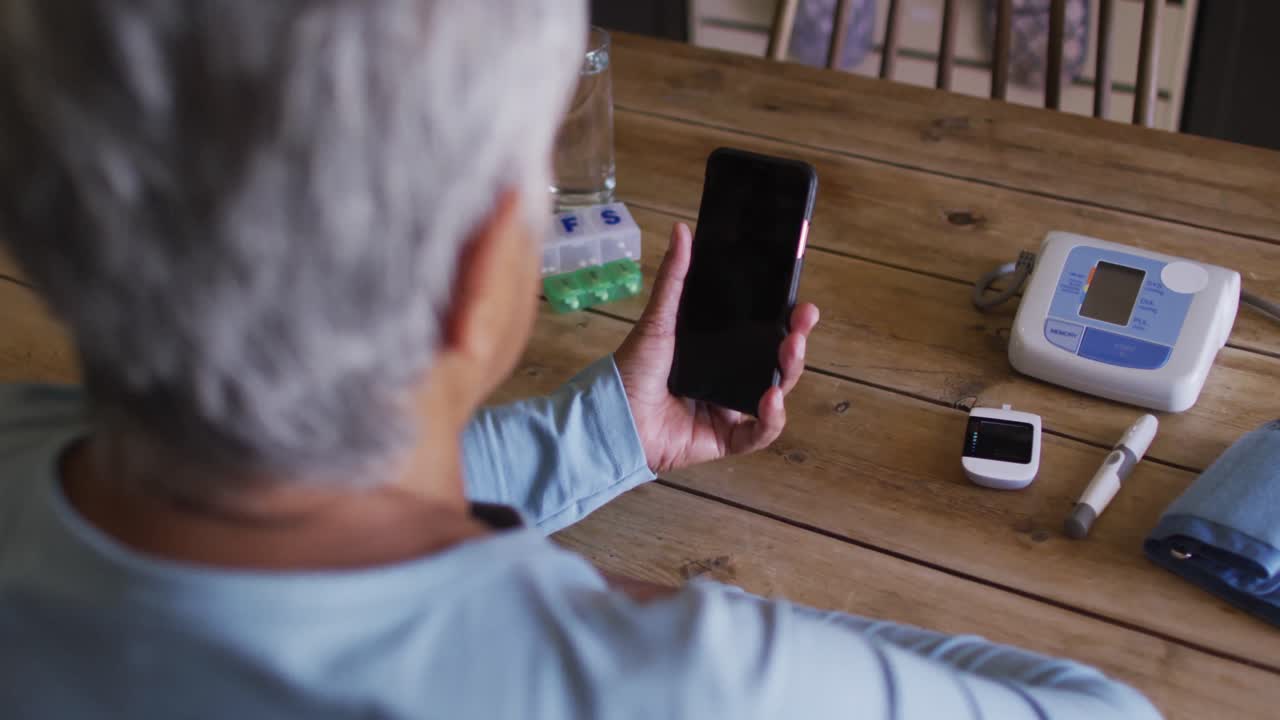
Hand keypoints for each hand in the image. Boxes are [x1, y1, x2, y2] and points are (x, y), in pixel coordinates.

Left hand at [615, 222, 819, 473]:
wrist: (614, 417)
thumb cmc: (632, 369)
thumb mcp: (657, 320)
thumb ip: (674, 278)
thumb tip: (683, 229)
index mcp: (717, 350)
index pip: (760, 333)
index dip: (784, 319)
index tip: (800, 303)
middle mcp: (728, 379)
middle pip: (775, 362)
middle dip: (795, 342)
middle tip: (802, 322)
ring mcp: (729, 409)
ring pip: (775, 394)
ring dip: (789, 372)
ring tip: (790, 350)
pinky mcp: (726, 439)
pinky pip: (760, 432)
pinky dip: (772, 418)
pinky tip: (771, 398)